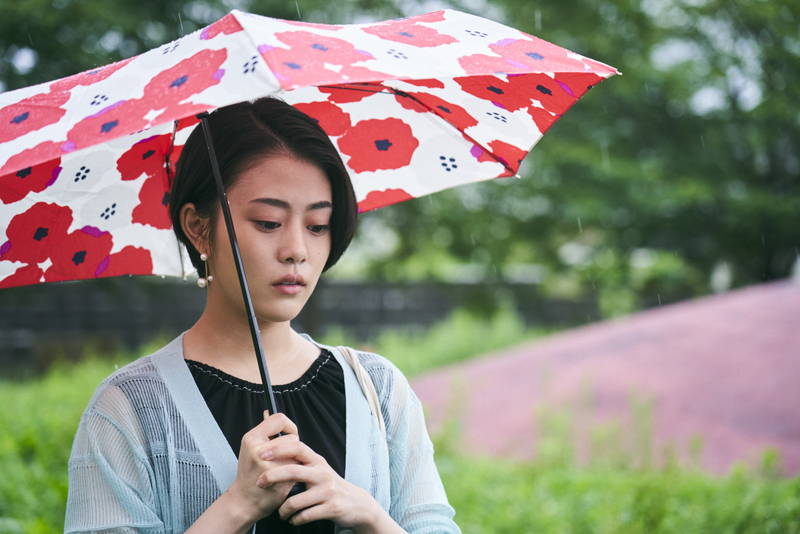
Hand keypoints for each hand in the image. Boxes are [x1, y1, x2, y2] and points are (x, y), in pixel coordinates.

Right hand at [225, 411, 300, 523]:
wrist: (244, 502)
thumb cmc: (251, 475)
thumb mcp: (253, 449)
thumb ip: (268, 437)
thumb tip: (290, 427)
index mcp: (251, 438)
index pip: (279, 418)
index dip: (289, 426)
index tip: (289, 437)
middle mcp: (258, 448)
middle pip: (292, 438)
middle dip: (293, 448)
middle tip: (284, 459)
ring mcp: (267, 462)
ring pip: (296, 452)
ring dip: (295, 459)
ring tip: (283, 468)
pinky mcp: (277, 475)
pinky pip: (297, 466)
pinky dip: (295, 472)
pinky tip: (285, 478)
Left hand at [255, 436, 383, 529]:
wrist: (357, 504)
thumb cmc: (330, 486)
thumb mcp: (319, 469)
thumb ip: (302, 461)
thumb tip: (274, 450)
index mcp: (317, 461)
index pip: (297, 447)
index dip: (278, 448)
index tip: (260, 453)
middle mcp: (323, 473)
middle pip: (293, 471)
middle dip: (272, 476)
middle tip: (259, 483)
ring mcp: (328, 491)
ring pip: (295, 501)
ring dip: (283, 510)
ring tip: (281, 513)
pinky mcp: (331, 508)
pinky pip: (304, 516)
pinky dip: (295, 519)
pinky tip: (293, 519)